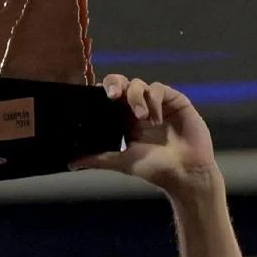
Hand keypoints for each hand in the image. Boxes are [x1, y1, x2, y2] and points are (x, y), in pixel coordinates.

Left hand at [71, 75, 218, 196]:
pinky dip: (154, 100)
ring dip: (136, 97)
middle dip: (115, 84)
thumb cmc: (155, 169)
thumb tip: (70, 163)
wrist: (185, 173)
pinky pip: (158, 89)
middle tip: (113, 96)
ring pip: (138, 84)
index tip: (96, 97)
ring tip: (142, 118)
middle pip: (121, 83)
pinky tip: (157, 119)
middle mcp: (138, 109)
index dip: (101, 92)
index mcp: (123, 121)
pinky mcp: (173, 100)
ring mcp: (156, 103)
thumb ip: (97, 158)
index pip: (107, 98)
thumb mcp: (121, 162)